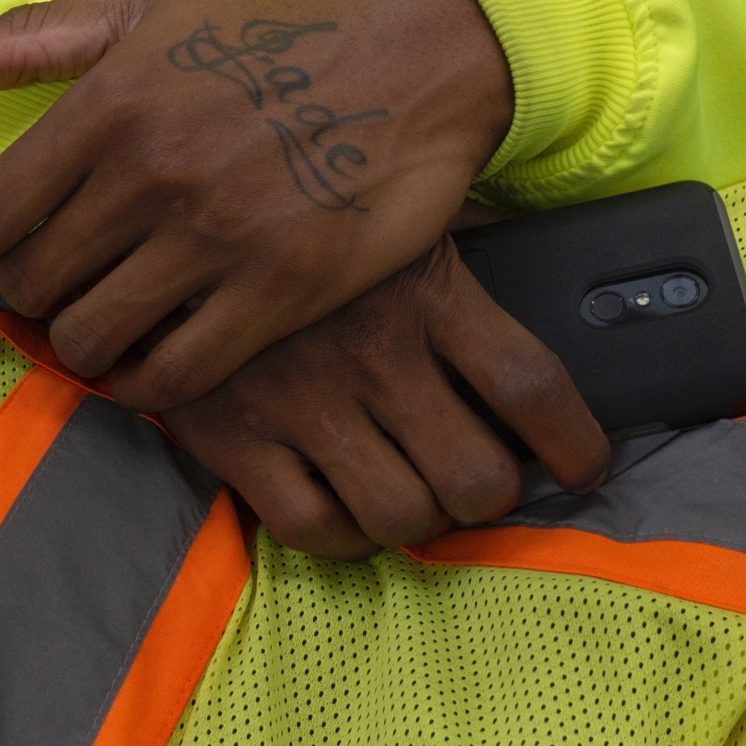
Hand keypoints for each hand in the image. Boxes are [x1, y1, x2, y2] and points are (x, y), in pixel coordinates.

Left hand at [0, 0, 511, 407]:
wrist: (414, 64)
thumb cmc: (275, 32)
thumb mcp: (151, 6)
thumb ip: (33, 37)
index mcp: (107, 105)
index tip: (18, 252)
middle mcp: (150, 175)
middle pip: (33, 289)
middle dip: (40, 298)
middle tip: (75, 288)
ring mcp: (214, 239)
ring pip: (92, 340)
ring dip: (90, 344)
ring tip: (115, 322)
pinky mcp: (277, 292)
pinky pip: (175, 373)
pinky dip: (151, 380)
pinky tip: (161, 355)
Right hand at [164, 235, 609, 558]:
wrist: (161, 221)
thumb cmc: (293, 216)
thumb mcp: (388, 209)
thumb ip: (457, 241)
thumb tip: (531, 263)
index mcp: (424, 290)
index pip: (531, 385)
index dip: (575, 443)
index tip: (583, 465)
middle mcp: (373, 354)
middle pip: (477, 475)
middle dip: (491, 495)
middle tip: (479, 479)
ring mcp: (303, 402)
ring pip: (402, 516)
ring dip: (422, 520)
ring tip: (415, 494)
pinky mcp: (236, 436)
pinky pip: (312, 529)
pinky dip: (343, 537)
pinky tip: (345, 508)